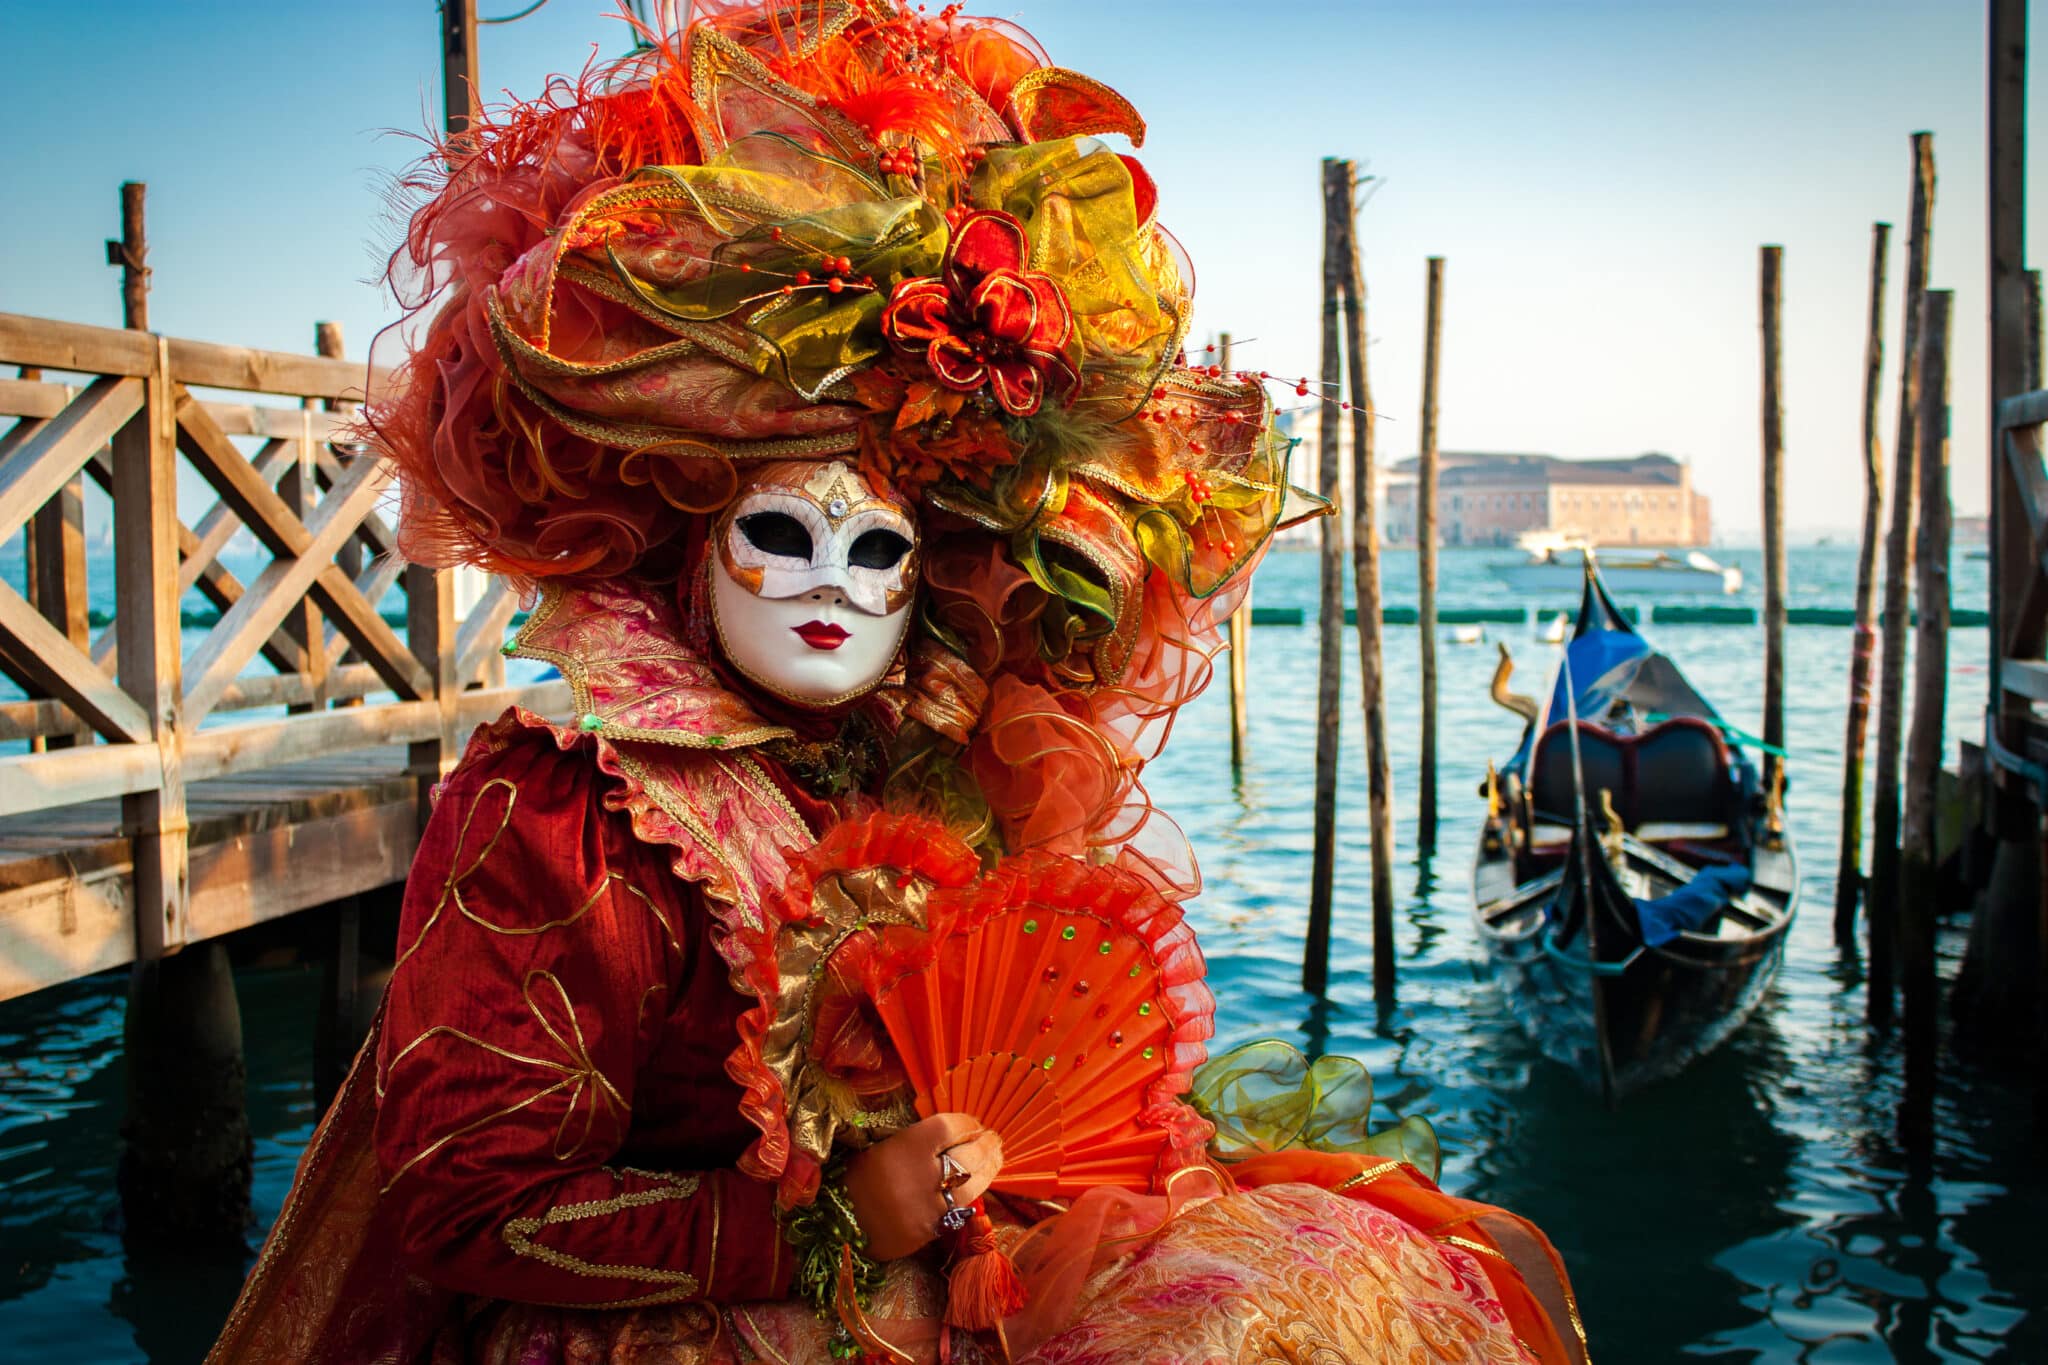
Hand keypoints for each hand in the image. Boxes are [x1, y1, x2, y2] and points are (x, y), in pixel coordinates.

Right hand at [842, 1112, 1002, 1260]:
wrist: (836, 1226)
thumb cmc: (855, 1179)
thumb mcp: (878, 1147)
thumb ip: (914, 1139)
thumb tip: (953, 1131)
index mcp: (902, 1147)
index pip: (949, 1128)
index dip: (967, 1124)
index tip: (974, 1124)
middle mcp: (918, 1177)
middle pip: (968, 1156)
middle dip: (985, 1146)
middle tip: (993, 1139)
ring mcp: (925, 1208)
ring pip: (971, 1187)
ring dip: (987, 1171)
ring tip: (994, 1159)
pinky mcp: (927, 1232)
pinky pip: (957, 1211)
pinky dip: (969, 1197)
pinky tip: (975, 1187)